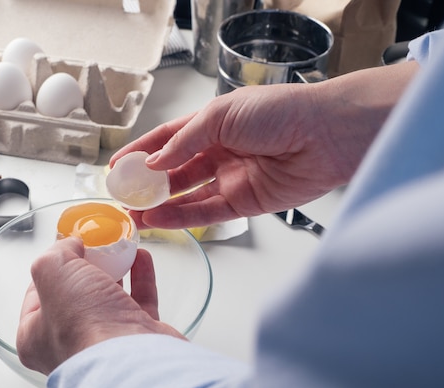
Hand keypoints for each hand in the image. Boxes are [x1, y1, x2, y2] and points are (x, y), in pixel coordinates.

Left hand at [16, 237, 184, 374]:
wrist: (131, 361)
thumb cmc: (84, 326)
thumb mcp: (53, 272)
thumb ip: (56, 252)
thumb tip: (69, 245)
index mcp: (36, 335)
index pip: (36, 293)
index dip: (51, 266)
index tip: (66, 245)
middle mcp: (70, 342)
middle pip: (76, 294)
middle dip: (87, 266)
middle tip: (95, 244)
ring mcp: (106, 341)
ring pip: (108, 298)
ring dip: (116, 269)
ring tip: (120, 246)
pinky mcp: (137, 338)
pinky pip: (139, 301)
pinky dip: (140, 277)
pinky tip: (141, 257)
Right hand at [111, 61, 418, 229]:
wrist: (325, 135)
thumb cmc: (280, 112)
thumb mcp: (221, 116)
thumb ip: (184, 142)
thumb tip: (154, 163)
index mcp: (214, 123)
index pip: (169, 139)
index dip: (143, 152)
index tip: (118, 165)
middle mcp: (221, 151)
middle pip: (176, 171)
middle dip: (148, 184)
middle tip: (124, 196)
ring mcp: (232, 178)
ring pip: (188, 195)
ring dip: (161, 205)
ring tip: (135, 215)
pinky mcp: (245, 202)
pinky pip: (207, 212)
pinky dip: (182, 217)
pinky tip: (160, 220)